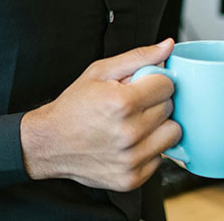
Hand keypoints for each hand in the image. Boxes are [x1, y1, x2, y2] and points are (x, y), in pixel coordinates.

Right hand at [19, 38, 182, 191]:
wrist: (51, 142)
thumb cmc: (74, 106)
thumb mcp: (100, 72)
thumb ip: (138, 57)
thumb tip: (168, 46)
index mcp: (121, 103)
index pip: (167, 85)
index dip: (154, 82)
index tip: (141, 86)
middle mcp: (129, 133)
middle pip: (170, 109)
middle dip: (155, 102)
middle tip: (133, 105)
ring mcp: (131, 159)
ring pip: (172, 135)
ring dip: (158, 127)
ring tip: (135, 124)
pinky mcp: (132, 179)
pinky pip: (160, 158)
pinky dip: (149, 148)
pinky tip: (130, 143)